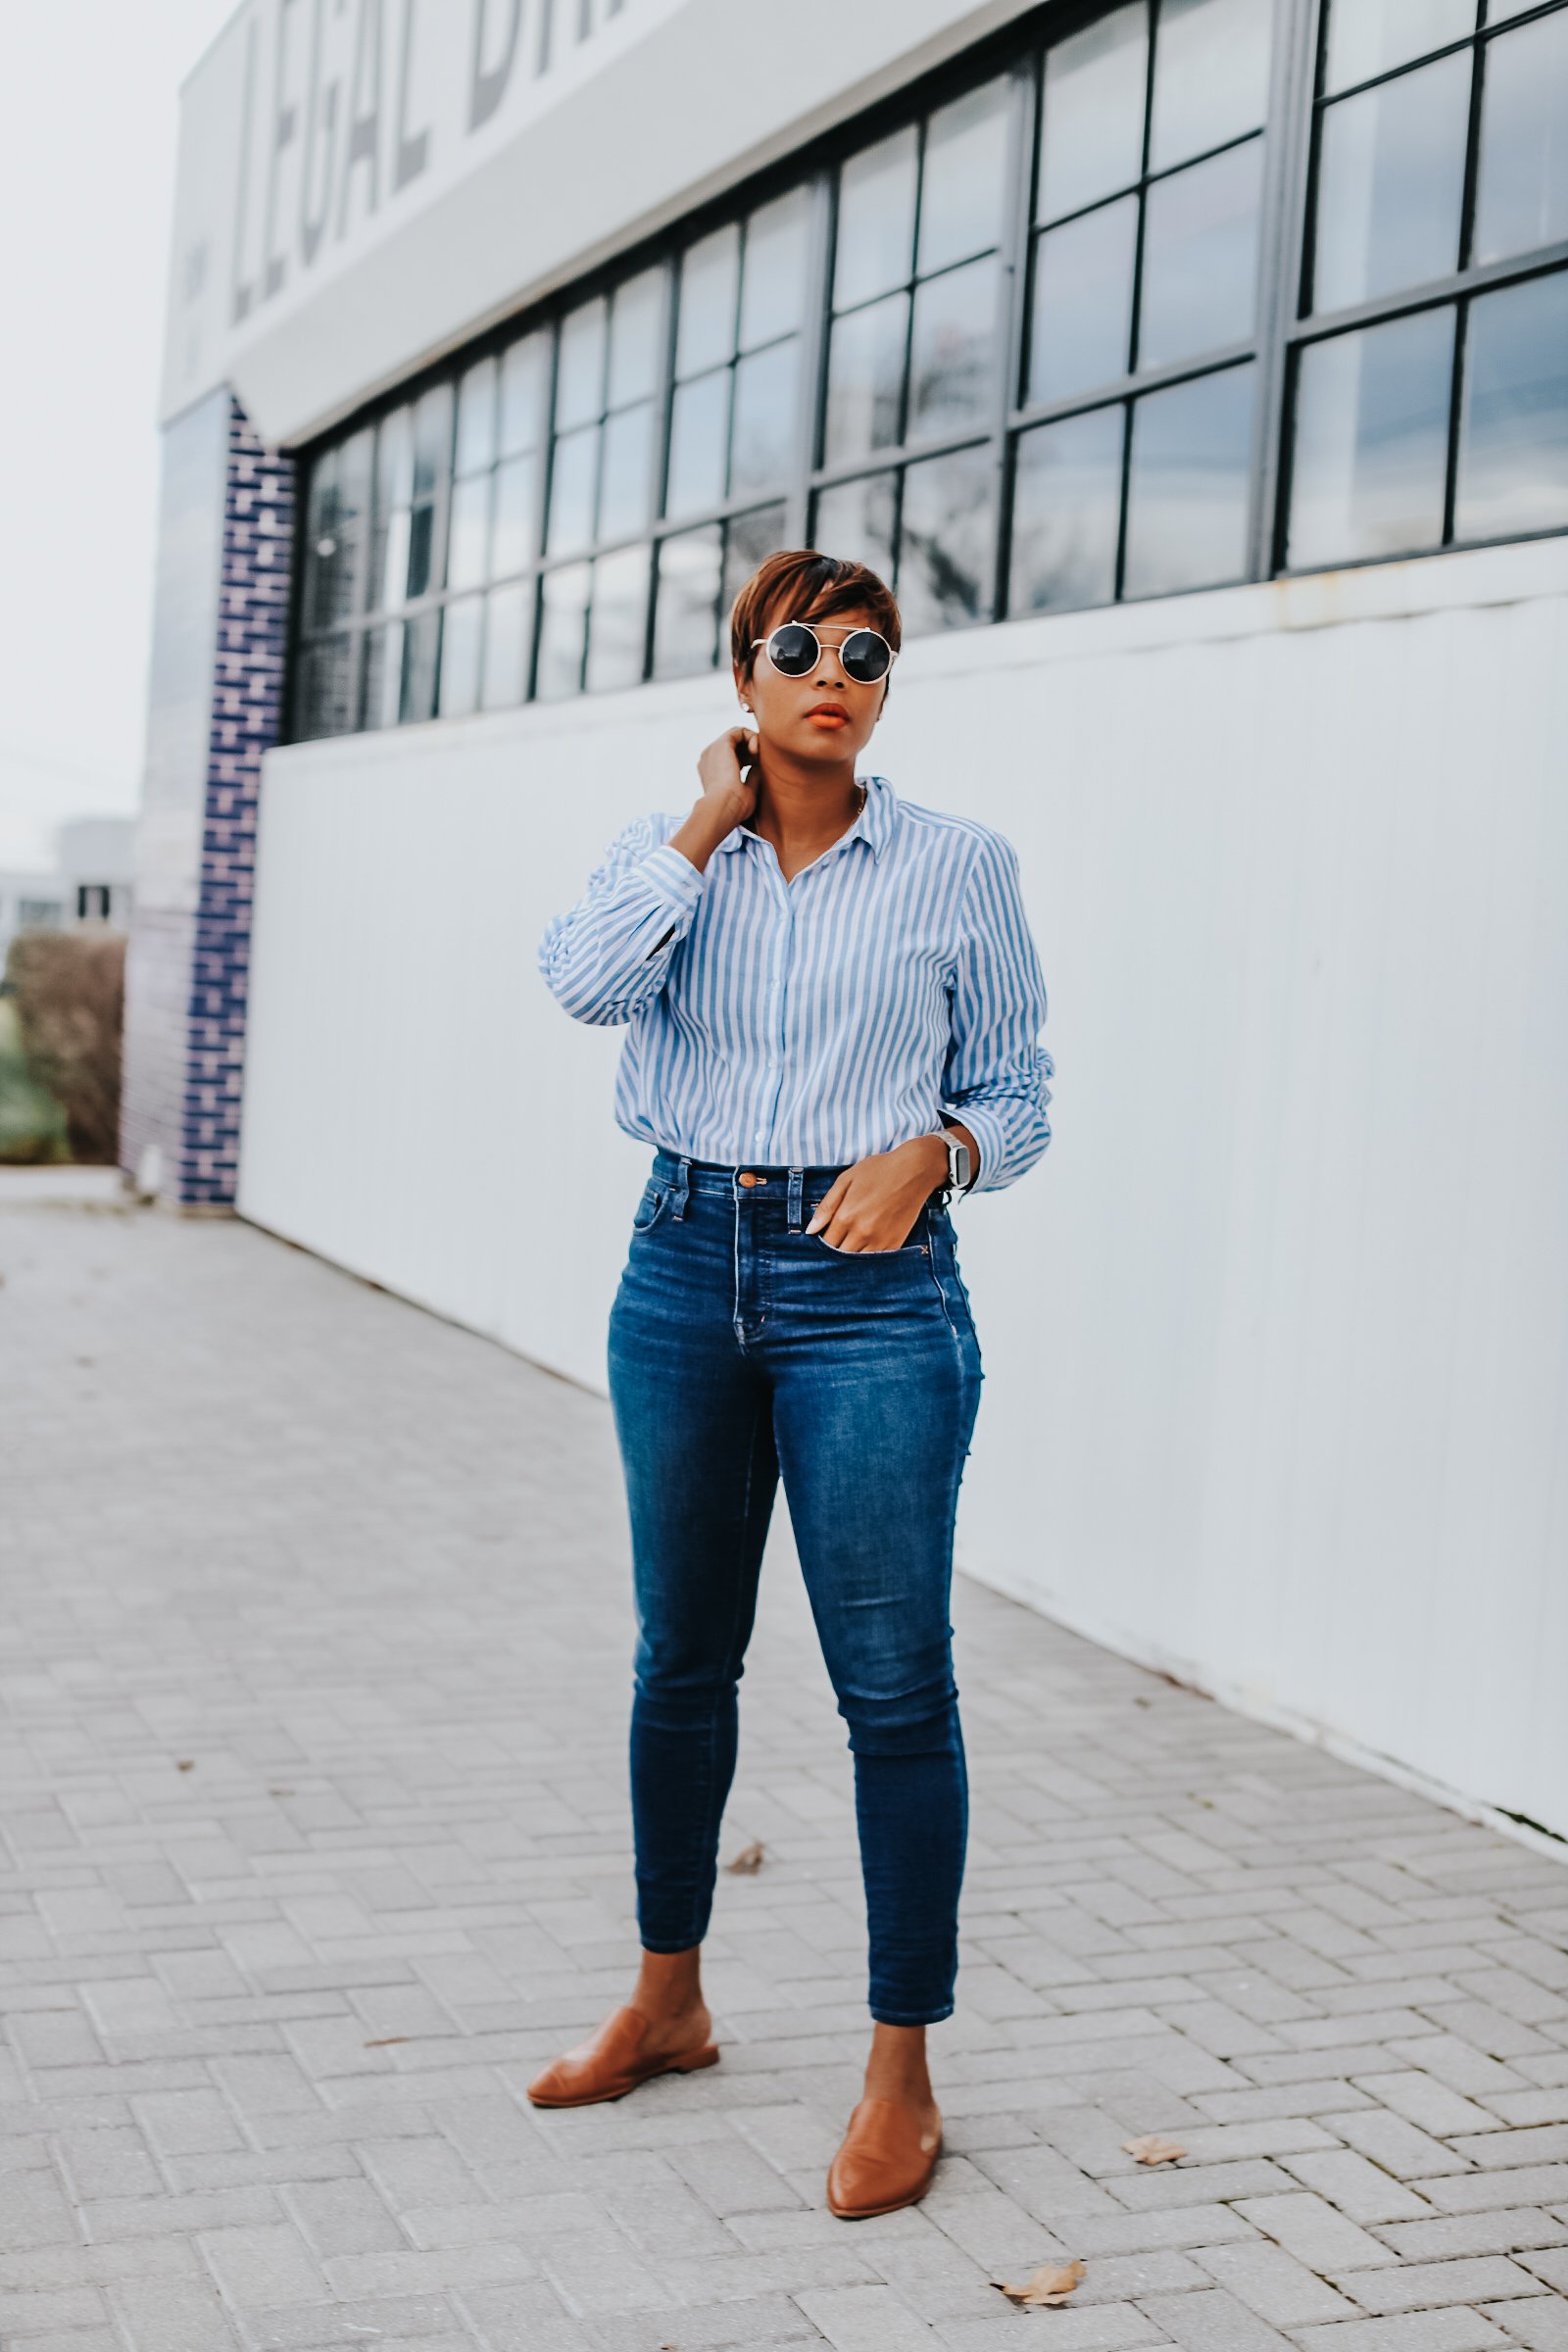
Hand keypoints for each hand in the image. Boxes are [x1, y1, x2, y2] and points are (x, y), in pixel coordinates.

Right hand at [696, 726, 759, 827]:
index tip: (757, 768)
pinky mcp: (720, 744)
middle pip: (734, 745)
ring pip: (737, 735)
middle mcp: (710, 758)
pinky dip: (751, 736)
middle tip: (759, 761)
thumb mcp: (746, 791)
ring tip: (758, 756)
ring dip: (752, 742)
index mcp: (713, 771)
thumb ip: (752, 777)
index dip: (749, 758)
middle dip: (750, 749)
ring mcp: (713, 750)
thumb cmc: (733, 807)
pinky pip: (739, 730)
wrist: (722, 807)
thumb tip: (759, 766)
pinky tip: (755, 751)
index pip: (732, 757)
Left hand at [806, 1137, 947, 1251]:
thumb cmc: (878, 1171)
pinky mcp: (895, 1244)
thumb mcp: (846, 1180)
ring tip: (852, 1243)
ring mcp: (879, 1240)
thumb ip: (826, 1206)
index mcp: (846, 1216)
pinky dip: (868, 1257)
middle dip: (835, 1251)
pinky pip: (875, 1260)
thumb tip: (811, 1230)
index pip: (826, 1242)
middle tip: (839, 1240)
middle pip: (839, 1255)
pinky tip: (867, 1245)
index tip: (826, 1235)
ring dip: (851, 1257)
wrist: (914, 1171)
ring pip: (856, 1262)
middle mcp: (861, 1232)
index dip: (823, 1241)